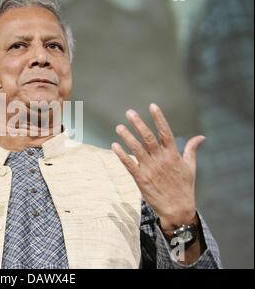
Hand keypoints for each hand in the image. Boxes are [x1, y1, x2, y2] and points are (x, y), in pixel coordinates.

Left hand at [111, 103, 204, 230]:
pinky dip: (121, 155)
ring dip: (127, 137)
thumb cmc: (184, 187)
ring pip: (137, 149)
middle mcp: (161, 159)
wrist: (178, 209)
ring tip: (119, 127)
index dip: (159, 118)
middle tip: (129, 112)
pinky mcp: (141, 179)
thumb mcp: (190, 167)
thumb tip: (201, 137)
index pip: (166, 132)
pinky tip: (114, 146)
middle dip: (139, 124)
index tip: (152, 106)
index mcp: (173, 155)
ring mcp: (150, 169)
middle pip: (148, 138)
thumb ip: (192, 150)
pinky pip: (129, 165)